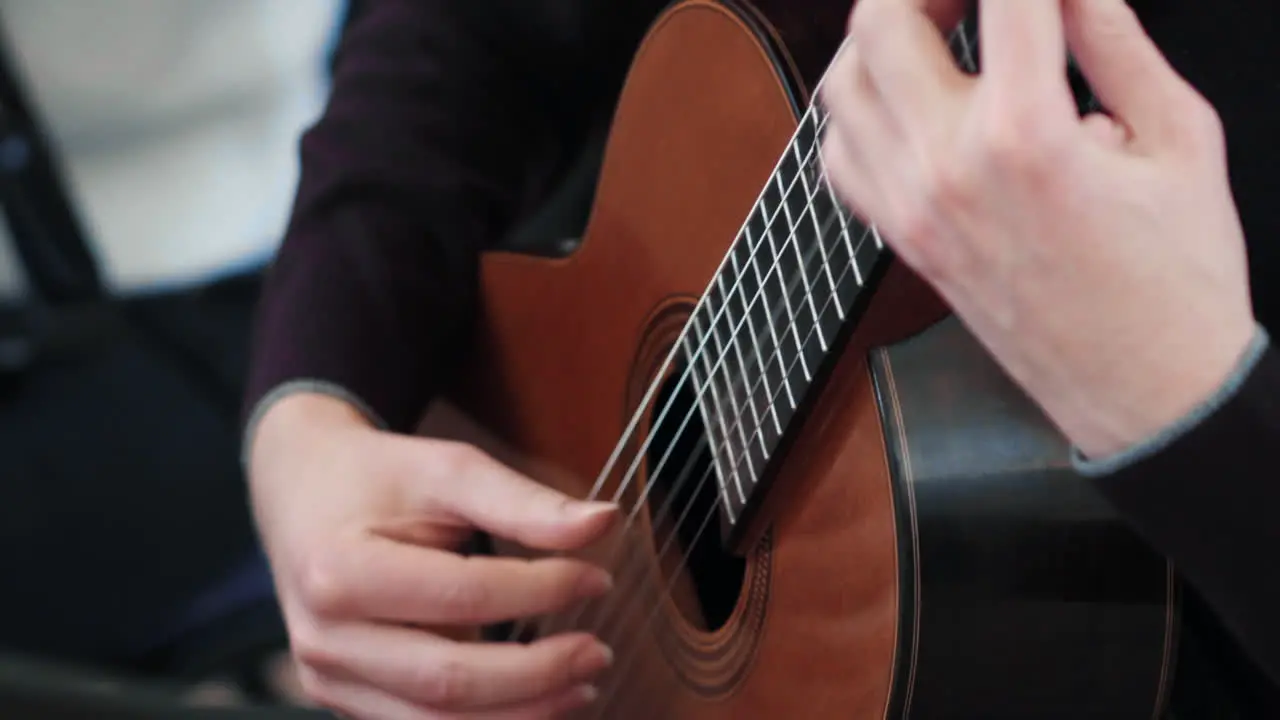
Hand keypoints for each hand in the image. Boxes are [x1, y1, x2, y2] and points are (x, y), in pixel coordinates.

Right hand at [248, 392, 617, 718]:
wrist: (302, 490)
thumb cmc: (377, 477)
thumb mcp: (447, 469)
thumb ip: (523, 502)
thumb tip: (603, 522)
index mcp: (340, 570)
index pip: (462, 596)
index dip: (540, 593)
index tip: (597, 579)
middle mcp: (323, 637)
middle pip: (447, 681)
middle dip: (537, 675)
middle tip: (598, 653)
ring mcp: (327, 677)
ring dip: (520, 715)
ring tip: (580, 687)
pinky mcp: (342, 698)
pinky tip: (537, 703)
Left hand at [821, 0, 1257, 457]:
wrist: (1145, 389)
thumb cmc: (1175, 279)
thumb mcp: (1180, 137)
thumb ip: (1114, 39)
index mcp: (1023, 135)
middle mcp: (945, 169)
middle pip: (879, 22)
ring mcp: (909, 209)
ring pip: (841, 88)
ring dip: (882, 39)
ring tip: (939, 30)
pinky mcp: (901, 240)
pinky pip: (840, 158)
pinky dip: (860, 114)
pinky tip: (908, 103)